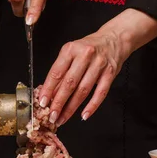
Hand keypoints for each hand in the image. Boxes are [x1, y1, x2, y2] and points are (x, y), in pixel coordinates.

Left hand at [38, 9, 156, 125]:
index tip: (42, 102)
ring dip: (72, 107)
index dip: (48, 89)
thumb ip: (61, 71)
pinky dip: (92, 106)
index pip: (56, 72)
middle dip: (59, 102)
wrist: (113, 39)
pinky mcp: (110, 73)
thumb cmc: (89, 47)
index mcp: (70, 49)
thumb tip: (50, 93)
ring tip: (63, 118)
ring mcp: (99, 64)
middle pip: (69, 83)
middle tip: (51, 116)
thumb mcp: (71, 53)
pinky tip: (84, 115)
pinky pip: (100, 93)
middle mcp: (85, 55)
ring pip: (83, 90)